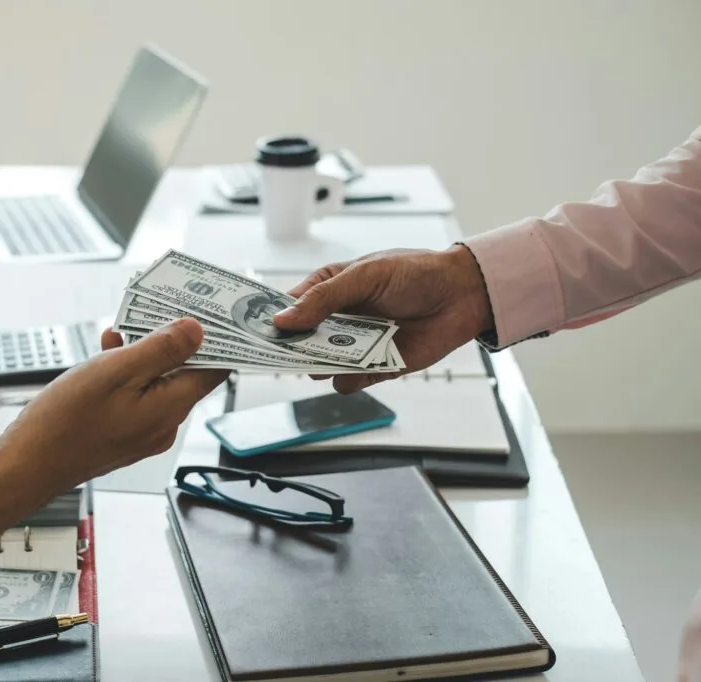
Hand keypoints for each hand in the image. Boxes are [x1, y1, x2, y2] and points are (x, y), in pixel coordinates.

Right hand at [0, 318, 228, 490]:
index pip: (214, 370)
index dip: (215, 339)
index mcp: (170, 408)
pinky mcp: (123, 434)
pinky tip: (105, 356)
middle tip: (153, 312)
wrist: (28, 465)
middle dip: (170, 341)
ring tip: (117, 334)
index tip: (207, 313)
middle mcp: (164, 425)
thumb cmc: (66, 422)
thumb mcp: (117, 371)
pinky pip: (136, 396)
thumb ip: (161, 350)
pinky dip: (125, 374)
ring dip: (141, 354)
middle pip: (184, 374)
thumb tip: (197, 332)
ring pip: (156, 382)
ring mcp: (143, 432)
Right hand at [273, 245, 493, 392]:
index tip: (255, 332)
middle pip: (299, 342)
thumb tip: (284, 318)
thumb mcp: (365, 275)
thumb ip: (323, 299)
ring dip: (323, 365)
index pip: (288, 307)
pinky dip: (352, 379)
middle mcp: (336, 320)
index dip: (271, 320)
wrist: (463, 295)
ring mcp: (354, 345)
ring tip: (334, 356)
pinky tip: (366, 366)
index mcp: (328, 289)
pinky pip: (348, 383)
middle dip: (293, 349)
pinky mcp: (374, 367)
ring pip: (320, 366)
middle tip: (288, 352)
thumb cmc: (416, 273)